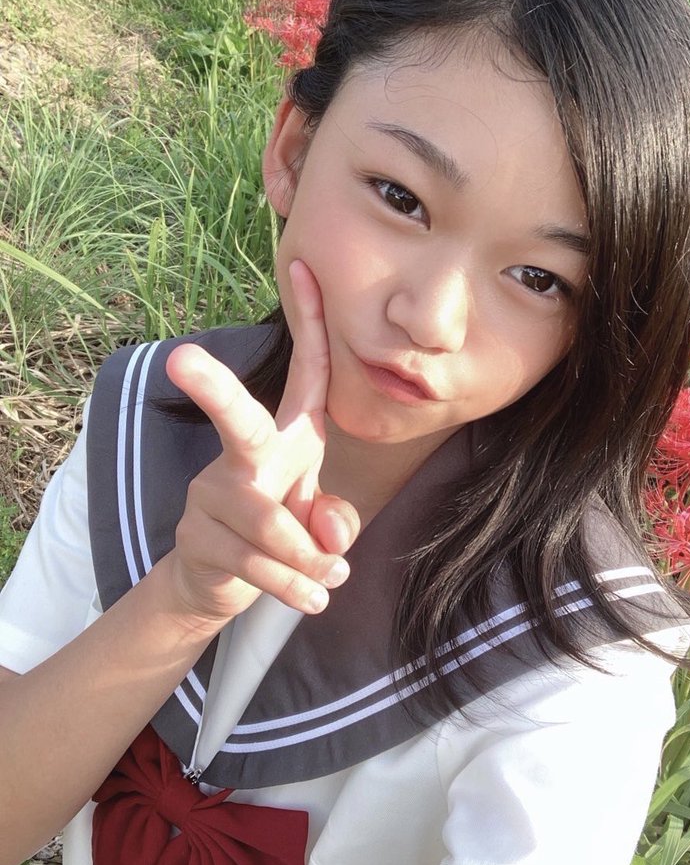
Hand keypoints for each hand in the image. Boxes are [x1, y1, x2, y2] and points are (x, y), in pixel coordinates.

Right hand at [163, 260, 358, 625]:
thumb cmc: (277, 532)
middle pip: (236, 420)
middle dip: (214, 389)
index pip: (304, 374)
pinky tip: (314, 599)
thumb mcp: (316, 522)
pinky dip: (290, 585)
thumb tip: (329, 536)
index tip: (305, 265)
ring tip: (330, 579)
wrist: (217, 584)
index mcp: (284, 437)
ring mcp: (212, 495)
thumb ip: (334, 521)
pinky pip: (251, 563)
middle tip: (182, 358)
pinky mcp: (198, 539)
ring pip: (263, 520)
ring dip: (302, 556)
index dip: (309, 322)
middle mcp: (243, 457)